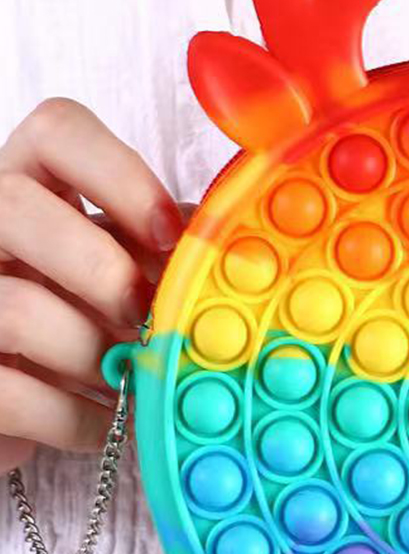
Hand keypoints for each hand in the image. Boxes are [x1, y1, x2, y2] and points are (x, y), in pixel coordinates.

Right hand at [0, 98, 182, 471]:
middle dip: (102, 270)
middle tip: (146, 314)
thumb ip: (166, 252)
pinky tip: (108, 423)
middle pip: (15, 204)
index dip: (121, 174)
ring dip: (94, 354)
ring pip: (16, 307)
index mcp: (34, 188)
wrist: (20, 404)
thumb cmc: (88, 324)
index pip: (57, 131)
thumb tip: (240, 255)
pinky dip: (76, 417)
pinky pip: (12, 392)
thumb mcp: (127, 271)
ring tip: (131, 377)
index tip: (170, 234)